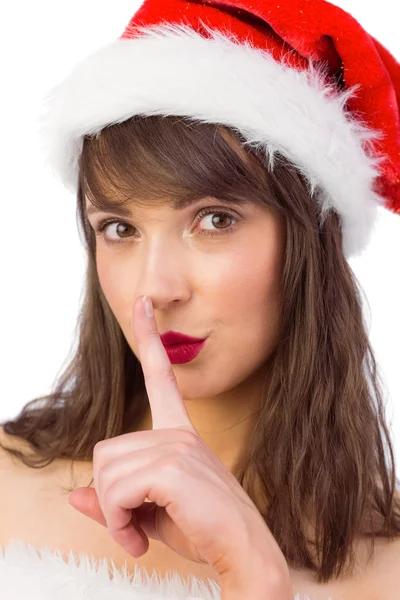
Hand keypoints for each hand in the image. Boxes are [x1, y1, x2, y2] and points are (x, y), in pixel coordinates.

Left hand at [68, 295, 289, 582]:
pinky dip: (118, 522)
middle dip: (108, 496)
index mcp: (178, 432)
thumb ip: (112, 500)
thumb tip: (73, 495)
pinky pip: (116, 491)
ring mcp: (177, 446)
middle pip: (106, 451)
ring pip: (106, 473)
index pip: (160, 376)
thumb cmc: (201, 528)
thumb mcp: (148, 511)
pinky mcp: (173, 467)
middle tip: (132, 524)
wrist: (243, 551)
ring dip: (113, 513)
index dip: (150, 338)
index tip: (142, 304)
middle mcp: (178, 432)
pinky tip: (139, 538)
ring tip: (138, 533)